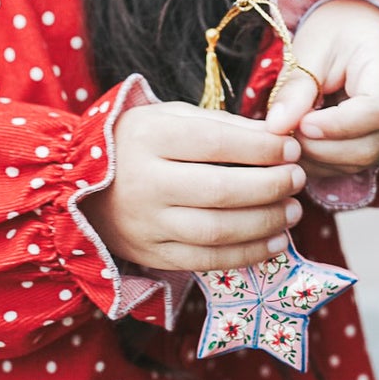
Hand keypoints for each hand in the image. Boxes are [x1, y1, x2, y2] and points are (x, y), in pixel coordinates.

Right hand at [79, 102, 305, 273]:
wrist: (81, 187)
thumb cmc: (139, 143)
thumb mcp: (170, 118)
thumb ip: (222, 125)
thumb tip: (278, 136)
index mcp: (149, 138)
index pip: (215, 143)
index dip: (261, 147)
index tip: (291, 148)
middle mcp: (144, 183)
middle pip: (219, 190)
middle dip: (269, 186)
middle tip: (297, 179)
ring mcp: (147, 224)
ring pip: (216, 231)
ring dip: (264, 223)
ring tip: (293, 211)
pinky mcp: (152, 255)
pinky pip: (206, 261)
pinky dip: (247, 255)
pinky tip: (275, 241)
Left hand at [264, 0, 378, 179]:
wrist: (360, 29)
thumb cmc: (337, 31)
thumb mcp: (312, 48)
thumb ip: (296, 87)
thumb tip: (276, 126)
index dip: (338, 126)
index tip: (301, 124)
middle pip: (370, 145)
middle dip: (321, 147)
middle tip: (284, 134)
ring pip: (363, 160)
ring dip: (319, 158)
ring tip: (289, 138)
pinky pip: (358, 162)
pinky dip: (326, 160)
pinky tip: (303, 145)